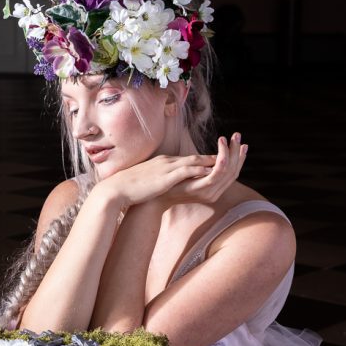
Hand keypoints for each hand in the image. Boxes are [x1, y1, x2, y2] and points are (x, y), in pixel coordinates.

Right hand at [94, 153, 219, 208]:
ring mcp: (166, 168)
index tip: (217, 161)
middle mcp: (167, 162)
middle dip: (213, 156)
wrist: (116, 189)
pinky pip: (185, 171)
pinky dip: (198, 169)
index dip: (204, 160)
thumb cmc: (129, 188)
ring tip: (226, 161)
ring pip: (193, 161)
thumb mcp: (148, 181)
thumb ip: (159, 179)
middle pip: (195, 157)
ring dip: (210, 161)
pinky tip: (209, 171)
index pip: (188, 159)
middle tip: (229, 155)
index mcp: (163, 163)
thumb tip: (165, 184)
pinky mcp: (164, 177)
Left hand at [155, 132, 247, 208]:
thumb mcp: (190, 173)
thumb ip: (203, 167)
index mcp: (213, 188)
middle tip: (238, 136)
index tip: (243, 144)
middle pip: (233, 171)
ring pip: (226, 172)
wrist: (155, 196)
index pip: (232, 172)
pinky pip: (214, 177)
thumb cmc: (171, 183)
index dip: (239, 158)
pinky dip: (220, 164)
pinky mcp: (199, 190)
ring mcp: (207, 193)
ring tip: (229, 139)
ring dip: (229, 154)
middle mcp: (214, 192)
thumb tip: (214, 155)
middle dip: (237, 153)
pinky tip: (220, 153)